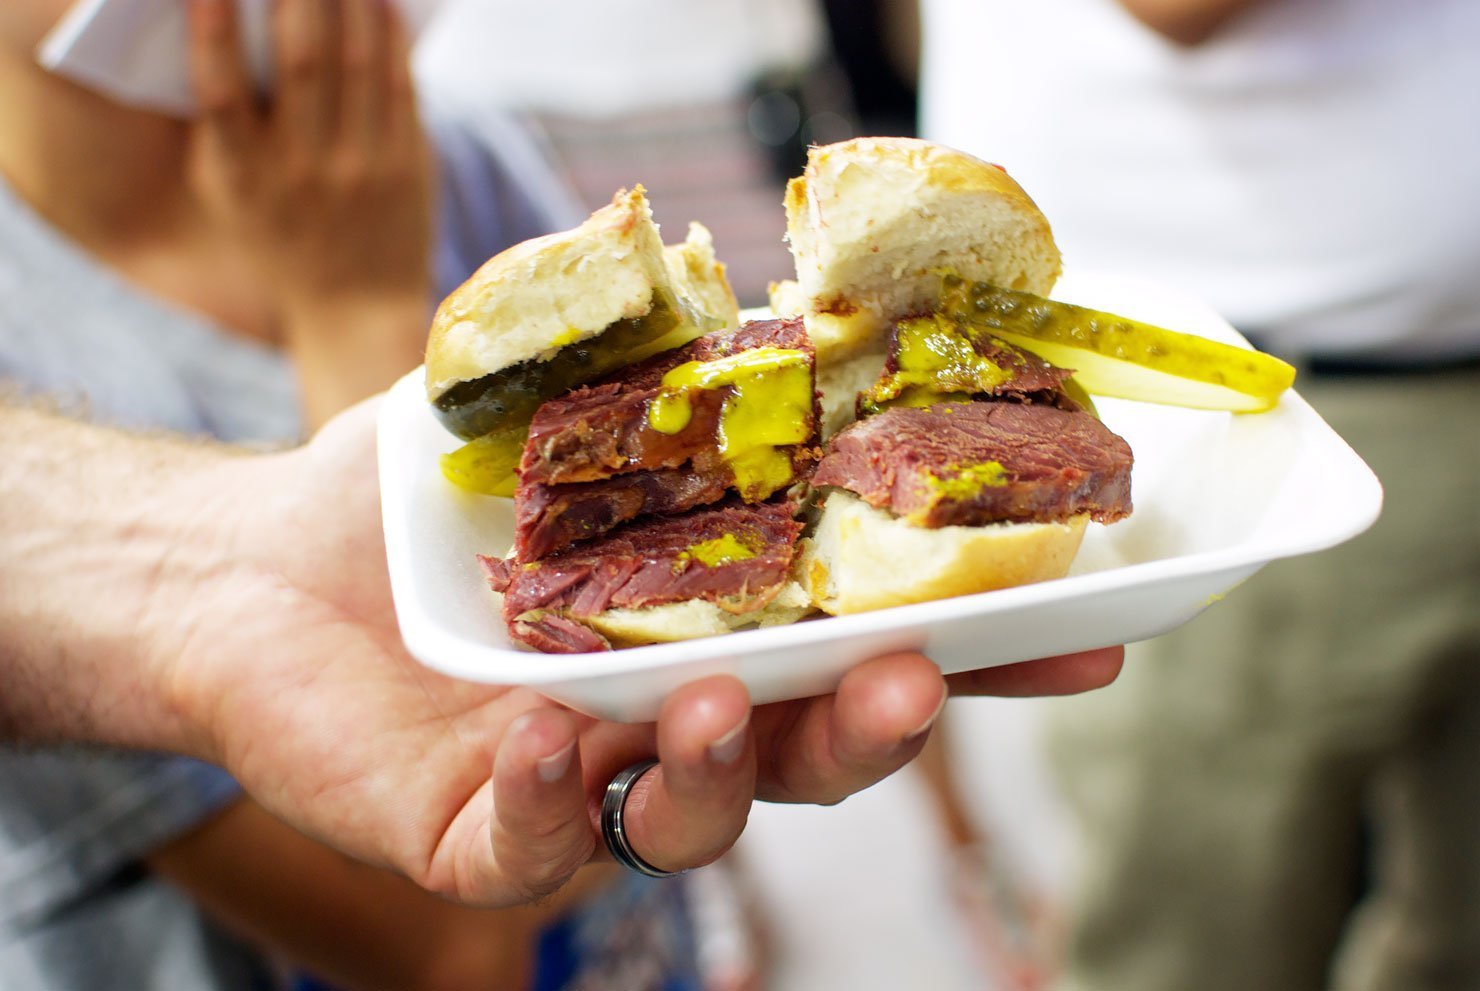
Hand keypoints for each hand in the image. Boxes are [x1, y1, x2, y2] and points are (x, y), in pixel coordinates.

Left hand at [151, 399, 1120, 906]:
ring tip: (711, 701)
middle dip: (871, 729)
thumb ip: (666, 377)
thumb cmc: (425, 490)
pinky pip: (537, 851)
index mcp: (716, 625)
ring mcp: (588, 786)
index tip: (1088, 638)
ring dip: (726, 774)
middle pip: (809, 756)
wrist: (258, 558)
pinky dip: (553, 804)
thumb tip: (787, 317)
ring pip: (696, 823)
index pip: (865, 648)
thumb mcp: (556, 409)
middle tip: (910, 681)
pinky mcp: (485, 835)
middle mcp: (674, 716)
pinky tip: (540, 735)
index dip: (976, 655)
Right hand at [185, 0, 433, 313]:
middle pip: (300, 62)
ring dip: (348, 0)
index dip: (213, 30)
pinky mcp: (406, 169)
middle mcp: (298, 174)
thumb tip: (234, 26)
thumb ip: (224, 124)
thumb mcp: (230, 192)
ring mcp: (358, 171)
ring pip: (355, 64)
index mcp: (239, 178)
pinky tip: (381, 2)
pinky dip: (389, 37)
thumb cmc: (280, 236)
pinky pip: (399, 86)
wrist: (354, 310)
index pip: (220, 92)